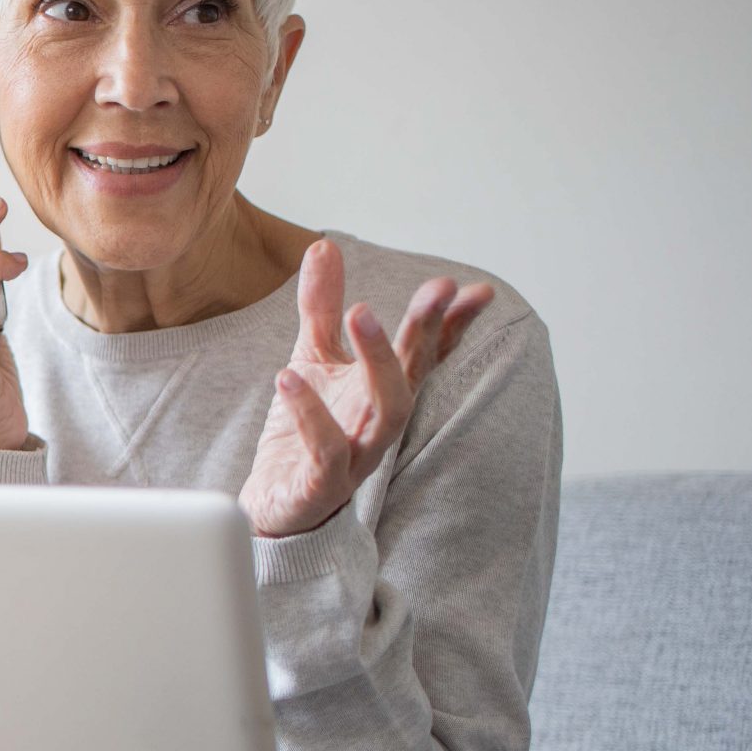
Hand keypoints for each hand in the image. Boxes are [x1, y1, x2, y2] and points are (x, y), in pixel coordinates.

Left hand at [240, 237, 493, 537]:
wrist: (276, 505)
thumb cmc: (304, 430)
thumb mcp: (311, 358)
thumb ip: (321, 306)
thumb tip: (324, 245)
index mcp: (381, 392)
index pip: (427, 356)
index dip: (452, 324)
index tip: (475, 290)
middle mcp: (378, 423)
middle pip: (413, 376)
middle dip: (426, 331)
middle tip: (436, 287)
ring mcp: (356, 456)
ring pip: (388, 414)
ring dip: (379, 362)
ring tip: (359, 311)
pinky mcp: (321, 485)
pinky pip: (325, 451)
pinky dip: (310, 415)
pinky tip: (287, 378)